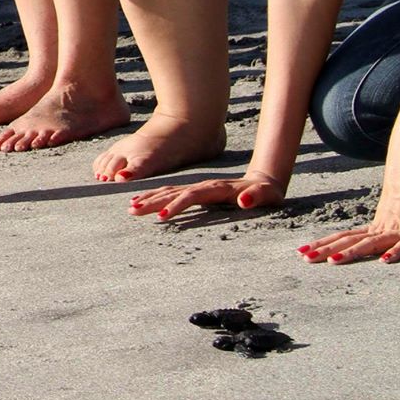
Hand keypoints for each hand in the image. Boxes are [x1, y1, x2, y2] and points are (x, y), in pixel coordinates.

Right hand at [129, 171, 288, 219]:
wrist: (263, 182)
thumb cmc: (266, 193)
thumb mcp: (267, 195)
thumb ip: (256, 196)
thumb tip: (243, 200)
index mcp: (217, 188)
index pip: (192, 196)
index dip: (177, 205)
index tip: (163, 216)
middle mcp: (203, 186)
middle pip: (173, 192)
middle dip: (153, 201)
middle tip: (133, 211)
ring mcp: (198, 188)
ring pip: (169, 191)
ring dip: (150, 198)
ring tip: (132, 207)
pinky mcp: (196, 192)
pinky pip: (172, 193)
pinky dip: (156, 197)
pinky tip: (144, 202)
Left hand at [300, 182, 399, 264]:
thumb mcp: (390, 223)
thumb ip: (374, 234)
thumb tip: (351, 242)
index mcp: (373, 228)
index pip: (342, 237)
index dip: (322, 244)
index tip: (300, 251)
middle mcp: (381, 229)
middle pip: (349, 241)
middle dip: (326, 250)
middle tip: (306, 258)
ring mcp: (397, 232)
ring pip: (371, 243)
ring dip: (352, 252)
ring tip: (333, 261)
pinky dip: (395, 251)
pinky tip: (383, 260)